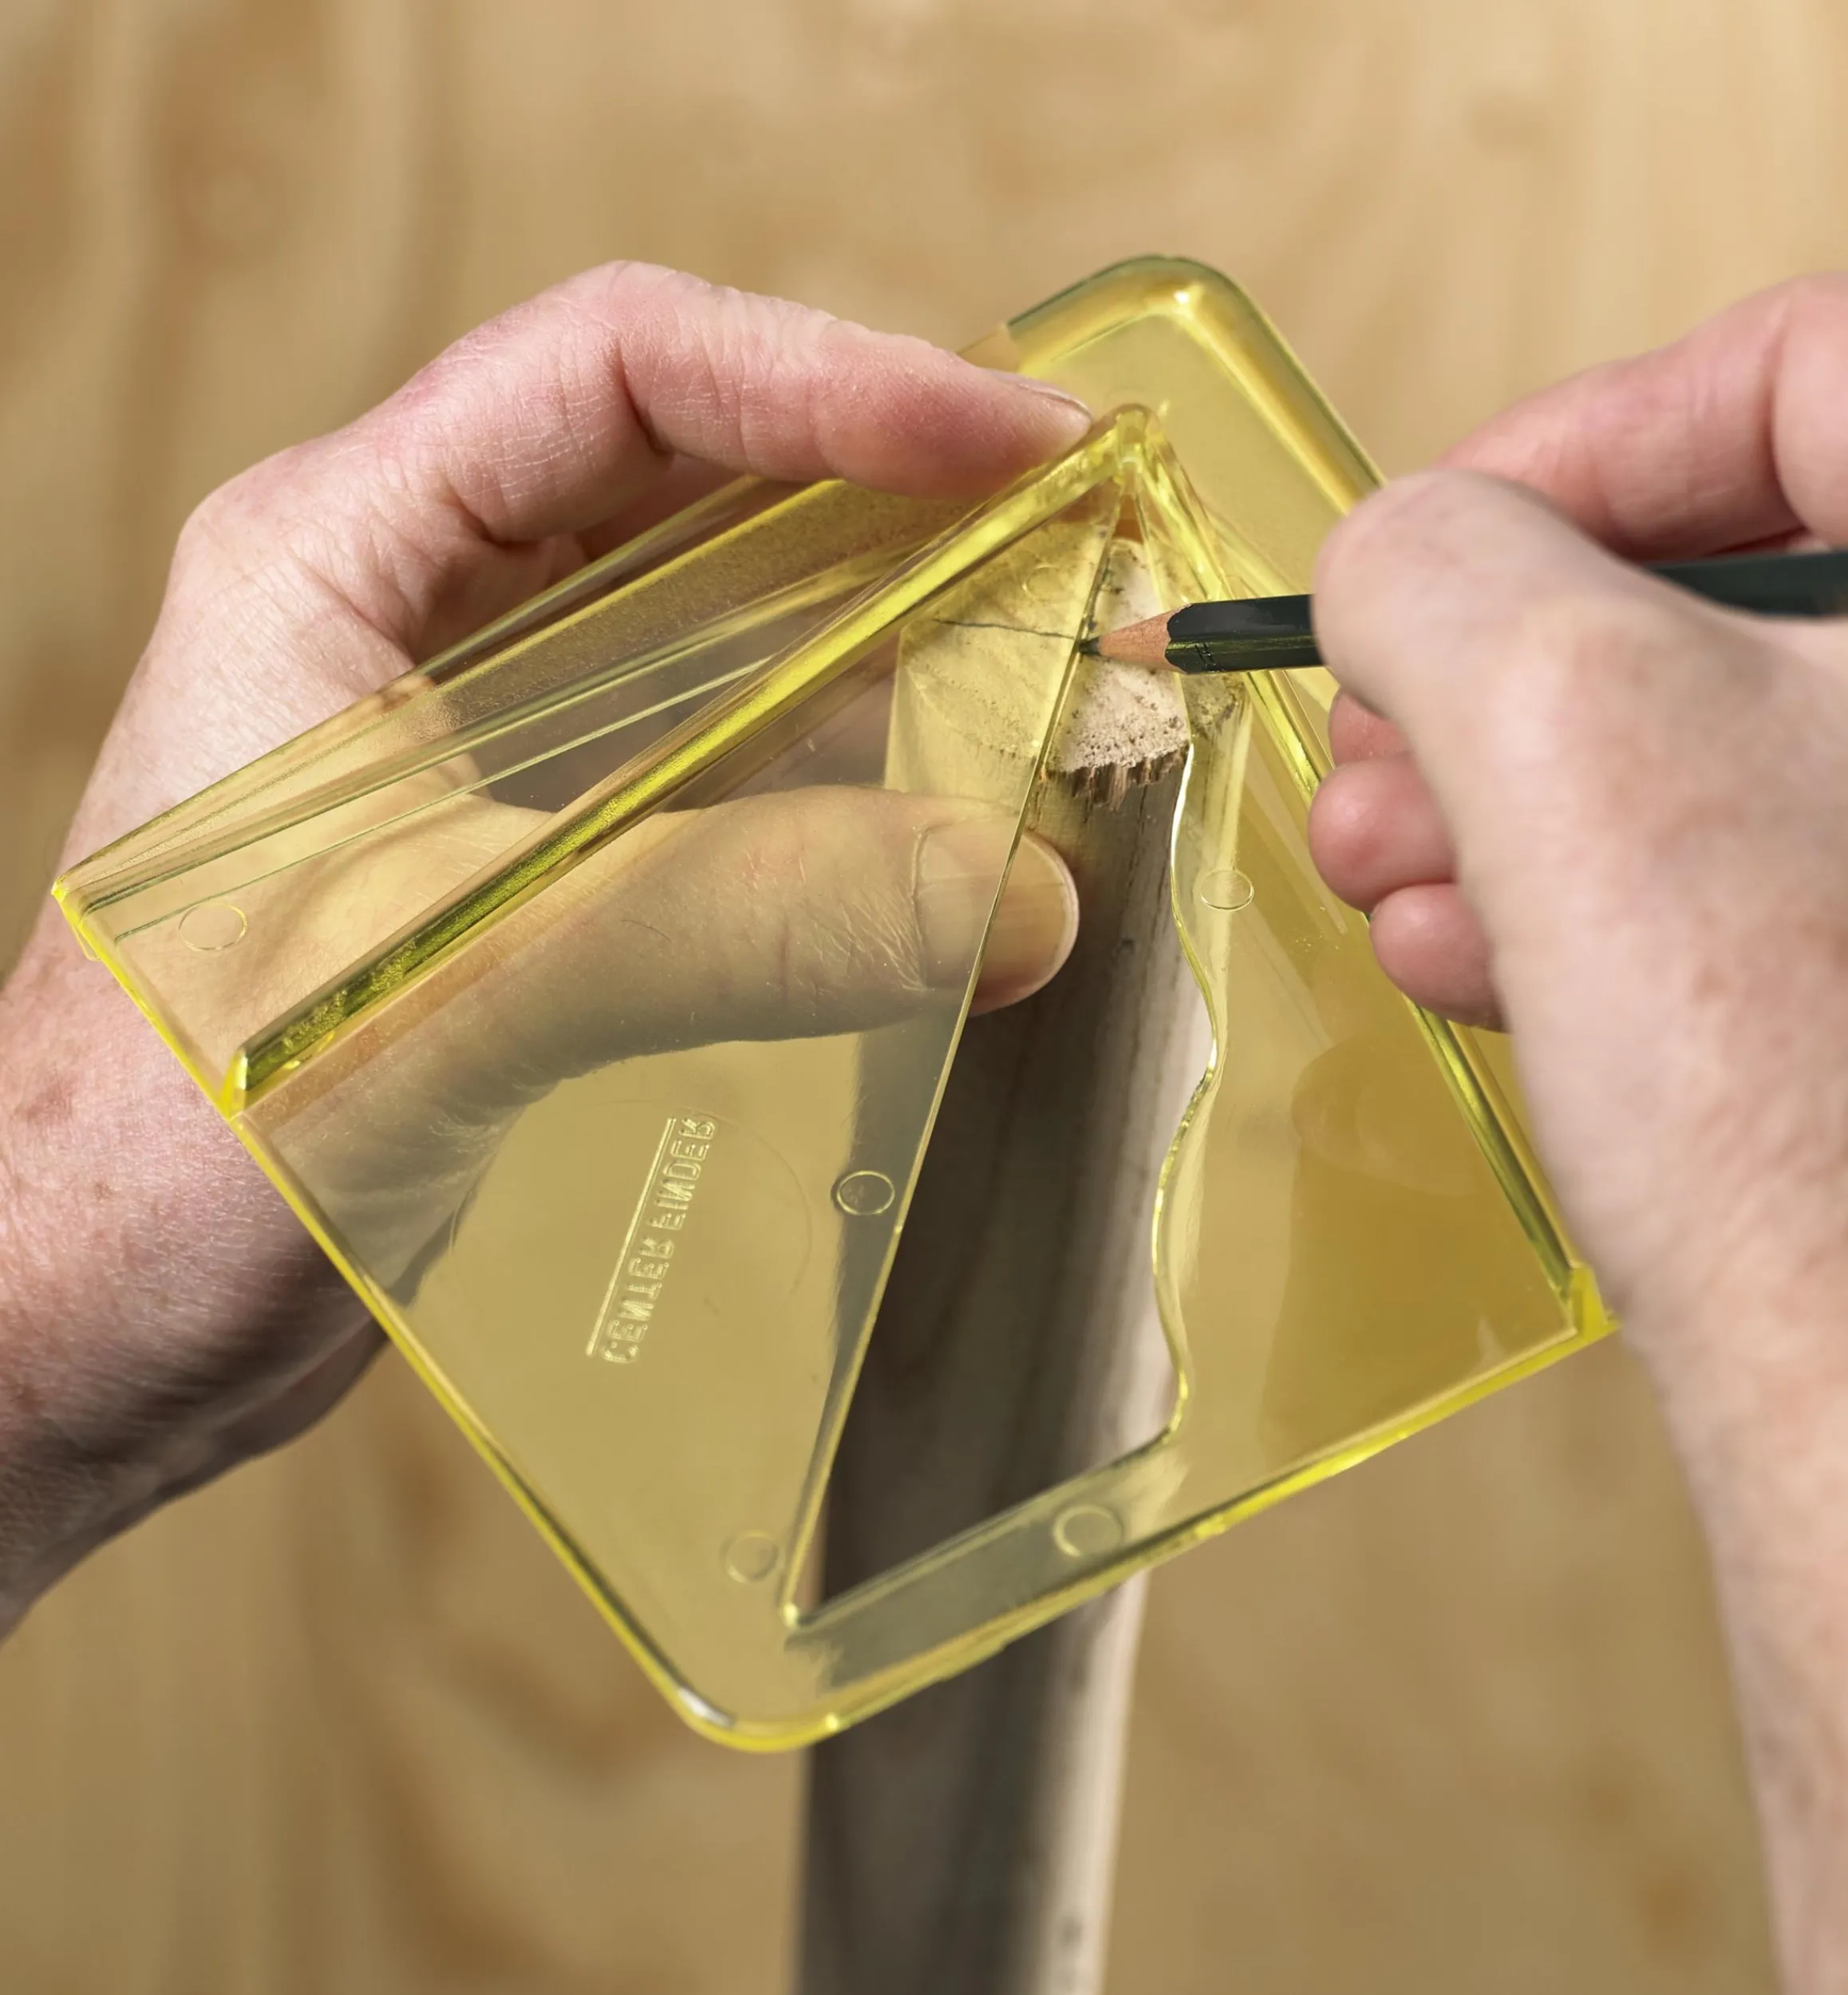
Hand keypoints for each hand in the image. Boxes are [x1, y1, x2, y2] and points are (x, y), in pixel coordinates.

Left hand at [0, 263, 1089, 1628]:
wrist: (81, 1326)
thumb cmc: (153, 1147)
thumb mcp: (441, 988)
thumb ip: (721, 923)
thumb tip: (1008, 893)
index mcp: (334, 556)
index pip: (612, 372)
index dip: (827, 379)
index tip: (1010, 438)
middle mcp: (416, 616)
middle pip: (698, 477)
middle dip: (903, 499)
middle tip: (1089, 541)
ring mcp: (488, 740)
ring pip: (732, 623)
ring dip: (904, 636)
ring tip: (1073, 666)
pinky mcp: (546, 860)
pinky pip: (733, 767)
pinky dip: (860, 777)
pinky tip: (973, 813)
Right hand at [1307, 275, 1847, 1985]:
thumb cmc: (1810, 1105)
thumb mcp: (1566, 743)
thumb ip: (1445, 570)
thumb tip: (1392, 553)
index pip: (1804, 371)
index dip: (1567, 446)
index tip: (1411, 554)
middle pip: (1750, 580)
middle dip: (1509, 673)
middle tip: (1371, 753)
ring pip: (1736, 748)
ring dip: (1526, 803)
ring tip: (1394, 883)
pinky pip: (1761, 878)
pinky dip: (1607, 900)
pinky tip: (1485, 955)